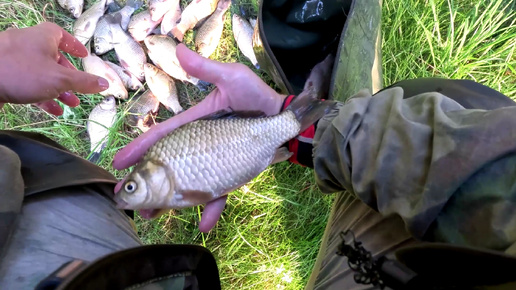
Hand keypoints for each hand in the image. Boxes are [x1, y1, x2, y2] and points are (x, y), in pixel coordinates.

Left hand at [0, 22, 108, 115]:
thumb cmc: (23, 72)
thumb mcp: (60, 79)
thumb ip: (84, 82)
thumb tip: (105, 83)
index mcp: (43, 36)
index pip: (62, 35)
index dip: (74, 46)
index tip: (84, 57)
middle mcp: (28, 43)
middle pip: (53, 58)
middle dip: (68, 76)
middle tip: (79, 89)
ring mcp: (13, 59)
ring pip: (41, 73)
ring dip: (58, 89)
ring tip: (71, 104)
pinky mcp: (4, 74)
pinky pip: (28, 83)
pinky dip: (42, 94)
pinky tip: (53, 110)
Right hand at [113, 43, 286, 231]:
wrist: (284, 119)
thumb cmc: (258, 96)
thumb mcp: (232, 78)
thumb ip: (206, 68)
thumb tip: (177, 49)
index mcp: (196, 124)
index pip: (164, 137)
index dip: (141, 148)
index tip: (119, 162)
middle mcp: (200, 145)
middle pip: (169, 166)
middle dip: (148, 182)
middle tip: (128, 200)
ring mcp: (214, 162)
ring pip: (187, 184)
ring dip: (170, 201)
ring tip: (152, 215)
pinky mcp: (230, 173)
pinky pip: (219, 194)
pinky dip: (212, 209)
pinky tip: (204, 224)